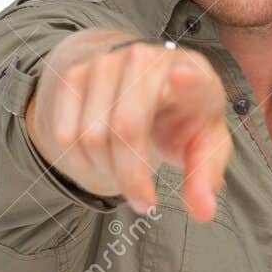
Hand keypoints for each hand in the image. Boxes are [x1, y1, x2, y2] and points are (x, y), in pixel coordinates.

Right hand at [26, 33, 232, 221]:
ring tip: (124, 171)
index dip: (187, 81)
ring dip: (106, 170)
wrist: (137, 76)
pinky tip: (101, 158)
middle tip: (143, 203)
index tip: (181, 78)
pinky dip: (81, 161)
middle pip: (125, 129)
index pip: (191, 77)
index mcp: (192, 72)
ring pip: (91, 137)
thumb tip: (203, 213)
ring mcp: (104, 63)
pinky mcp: (73, 75)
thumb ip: (205, 177)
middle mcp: (146, 58)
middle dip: (131, 178)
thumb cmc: (180, 115)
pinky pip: (66, 135)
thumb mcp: (203, 143)